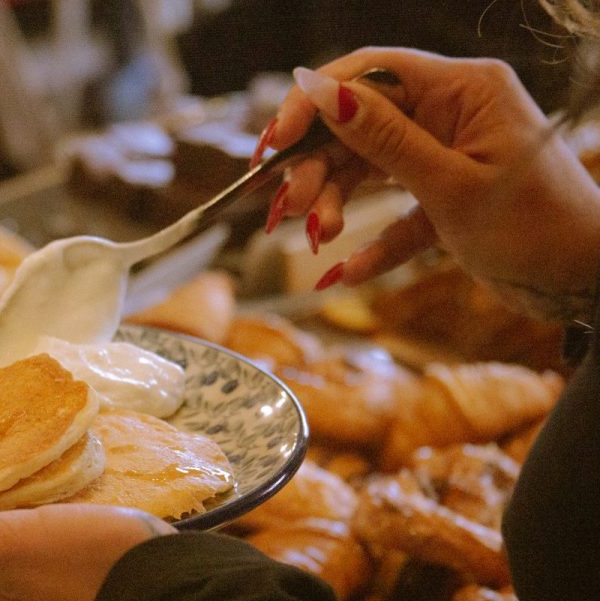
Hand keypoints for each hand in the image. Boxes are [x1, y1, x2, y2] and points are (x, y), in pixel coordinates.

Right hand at [263, 47, 599, 319]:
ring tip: (319, 239)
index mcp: (464, 90)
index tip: (273, 144)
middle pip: (357, 126)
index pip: (370, 74)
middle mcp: (452, 114)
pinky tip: (344, 270)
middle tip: (289, 207)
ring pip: (367, 170)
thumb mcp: (450, 184)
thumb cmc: (538, 229)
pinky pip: (392, 214)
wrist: (587, 285)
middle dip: (317, 168)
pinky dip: (370, 243)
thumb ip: (381, 138)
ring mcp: (447, 156)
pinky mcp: (445, 199)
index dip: (312, 103)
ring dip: (336, 205)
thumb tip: (321, 91)